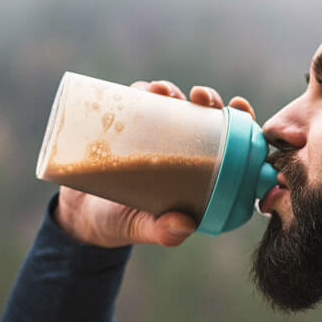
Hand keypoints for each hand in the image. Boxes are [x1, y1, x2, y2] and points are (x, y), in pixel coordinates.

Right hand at [53, 80, 258, 247]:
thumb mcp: (144, 228)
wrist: (80, 213)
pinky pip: (137, 100)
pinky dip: (143, 90)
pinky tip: (146, 90)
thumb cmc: (123, 222)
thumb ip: (163, 232)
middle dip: (209, 100)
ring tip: (165, 92)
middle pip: (204, 116)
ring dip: (174, 91)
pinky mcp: (126, 123)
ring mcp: (153, 133)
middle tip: (201, 98)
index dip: (242, 122)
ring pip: (172, 103)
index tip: (240, 107)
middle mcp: (180, 148)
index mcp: (197, 172)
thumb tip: (184, 225)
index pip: (230, 143)